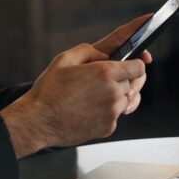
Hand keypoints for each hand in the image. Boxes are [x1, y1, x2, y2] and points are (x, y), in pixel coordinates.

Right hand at [0, 15, 152, 157]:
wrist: (40, 121)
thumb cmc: (49, 90)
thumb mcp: (65, 59)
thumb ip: (90, 51)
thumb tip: (105, 55)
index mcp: (105, 73)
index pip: (138, 67)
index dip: (135, 64)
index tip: (131, 64)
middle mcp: (113, 93)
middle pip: (133, 84)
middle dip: (122, 79)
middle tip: (106, 79)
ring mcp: (112, 112)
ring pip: (126, 100)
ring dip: (116, 96)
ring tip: (93, 95)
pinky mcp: (109, 128)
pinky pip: (115, 115)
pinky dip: (106, 111)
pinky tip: (88, 108)